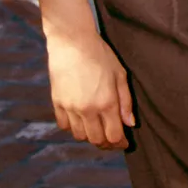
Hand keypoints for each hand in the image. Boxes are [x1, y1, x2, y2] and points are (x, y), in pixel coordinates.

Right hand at [46, 30, 134, 149]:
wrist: (72, 43)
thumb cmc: (100, 55)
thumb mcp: (120, 75)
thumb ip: (126, 102)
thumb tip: (130, 124)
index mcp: (106, 103)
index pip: (113, 135)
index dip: (120, 143)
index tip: (124, 143)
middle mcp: (87, 109)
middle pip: (96, 139)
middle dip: (107, 144)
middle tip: (113, 140)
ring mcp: (70, 107)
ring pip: (80, 135)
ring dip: (90, 137)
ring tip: (98, 130)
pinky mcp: (57, 103)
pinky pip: (65, 125)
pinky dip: (74, 128)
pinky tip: (82, 121)